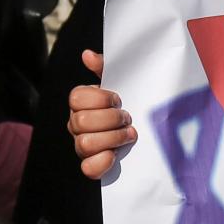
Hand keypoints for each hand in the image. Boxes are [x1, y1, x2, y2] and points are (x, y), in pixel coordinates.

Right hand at [67, 50, 136, 177]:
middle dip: (111, 119)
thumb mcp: (122, 81)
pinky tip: (116, 155)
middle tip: (128, 118)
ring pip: (84, 144)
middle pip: (81, 122)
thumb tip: (87, 55)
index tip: (119, 99)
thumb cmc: (130, 101)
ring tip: (130, 134)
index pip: (76, 98)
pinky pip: (88, 168)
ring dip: (112, 139)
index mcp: (81, 102)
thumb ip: (105, 67)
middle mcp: (77, 124)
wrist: (147, 127)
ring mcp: (82, 146)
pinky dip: (102, 162)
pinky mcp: (92, 165)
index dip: (100, 98)